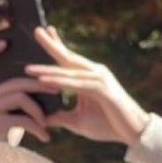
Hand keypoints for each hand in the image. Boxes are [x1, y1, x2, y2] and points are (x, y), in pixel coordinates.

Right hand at [0, 40, 49, 144]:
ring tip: (47, 123)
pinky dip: (37, 127)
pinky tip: (45, 138)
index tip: (5, 42)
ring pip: (21, 96)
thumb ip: (13, 101)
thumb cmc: (2, 145)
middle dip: (40, 85)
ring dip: (38, 110)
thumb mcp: (5, 119)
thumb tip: (39, 83)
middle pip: (16, 82)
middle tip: (58, 90)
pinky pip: (23, 117)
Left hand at [26, 26, 149, 146]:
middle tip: (36, 30)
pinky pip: (75, 85)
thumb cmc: (108, 125)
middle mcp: (94, 73)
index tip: (44, 32)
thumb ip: (61, 118)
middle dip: (52, 45)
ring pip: (69, 72)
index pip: (69, 60)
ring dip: (48, 69)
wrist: (132, 132)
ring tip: (29, 68)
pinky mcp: (101, 89)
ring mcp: (99, 79)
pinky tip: (44, 81)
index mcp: (89, 77)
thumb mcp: (78, 122)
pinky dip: (59, 82)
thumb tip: (43, 120)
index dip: (57, 45)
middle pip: (68, 58)